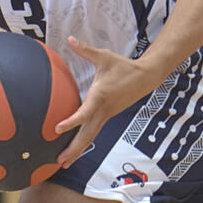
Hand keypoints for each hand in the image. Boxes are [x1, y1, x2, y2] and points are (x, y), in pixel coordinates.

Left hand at [54, 36, 157, 167]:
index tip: (57, 129)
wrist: (145, 77)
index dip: (71, 121)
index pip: (84, 113)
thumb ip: (85, 50)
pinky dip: (84, 143)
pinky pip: (93, 132)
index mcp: (100, 96)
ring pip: (90, 136)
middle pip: (87, 134)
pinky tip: (74, 150)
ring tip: (64, 163)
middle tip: (60, 161)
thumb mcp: (103, 56)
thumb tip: (70, 39)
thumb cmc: (123, 66)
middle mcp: (103, 110)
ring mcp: (106, 116)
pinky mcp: (107, 117)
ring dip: (78, 150)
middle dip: (74, 149)